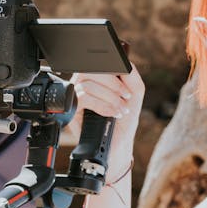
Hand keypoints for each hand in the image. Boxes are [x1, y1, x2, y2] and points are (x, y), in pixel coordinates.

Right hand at [71, 62, 144, 178]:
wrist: (117, 145)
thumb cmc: (124, 120)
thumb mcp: (134, 94)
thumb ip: (132, 75)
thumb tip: (125, 63)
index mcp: (97, 76)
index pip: (99, 62)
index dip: (114, 69)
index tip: (127, 85)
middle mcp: (83, 83)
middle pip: (91, 70)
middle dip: (113, 85)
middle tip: (126, 97)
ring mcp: (76, 95)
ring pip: (88, 84)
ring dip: (110, 97)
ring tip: (121, 110)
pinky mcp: (72, 109)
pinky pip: (84, 98)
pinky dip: (102, 105)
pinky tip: (111, 114)